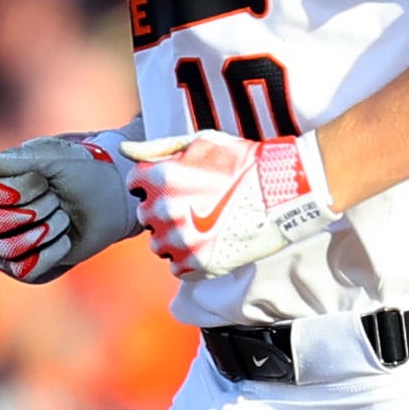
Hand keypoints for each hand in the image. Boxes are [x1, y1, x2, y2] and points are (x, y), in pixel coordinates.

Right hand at [0, 128, 139, 284]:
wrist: (114, 197)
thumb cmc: (83, 172)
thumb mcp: (54, 159)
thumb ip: (19, 160)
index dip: (19, 190)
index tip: (44, 181)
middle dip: (36, 210)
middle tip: (57, 200)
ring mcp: (14, 238)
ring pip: (8, 247)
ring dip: (45, 231)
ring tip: (64, 218)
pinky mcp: (31, 262)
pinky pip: (24, 269)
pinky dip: (51, 253)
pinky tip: (66, 239)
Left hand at [123, 128, 337, 278]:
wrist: (282, 190)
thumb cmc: (243, 162)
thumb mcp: (201, 142)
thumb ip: (157, 147)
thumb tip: (126, 150)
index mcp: (162, 178)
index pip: (135, 185)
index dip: (154, 183)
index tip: (176, 184)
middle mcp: (165, 211)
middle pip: (146, 216)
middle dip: (163, 210)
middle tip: (194, 205)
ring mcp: (182, 240)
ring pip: (158, 245)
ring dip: (173, 236)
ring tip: (202, 226)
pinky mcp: (200, 263)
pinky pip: (177, 267)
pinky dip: (188, 259)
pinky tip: (208, 243)